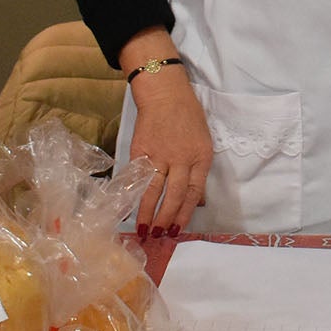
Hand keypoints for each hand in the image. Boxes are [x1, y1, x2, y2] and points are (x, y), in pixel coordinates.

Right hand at [120, 31, 211, 235]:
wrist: (165, 94)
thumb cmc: (188, 117)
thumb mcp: (204, 142)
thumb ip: (198, 170)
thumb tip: (195, 200)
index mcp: (201, 157)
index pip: (194, 192)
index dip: (185, 213)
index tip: (178, 229)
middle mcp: (181, 158)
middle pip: (174, 195)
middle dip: (166, 219)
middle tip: (159, 236)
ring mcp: (160, 155)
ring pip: (153, 190)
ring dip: (147, 212)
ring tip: (143, 230)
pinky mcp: (141, 150)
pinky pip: (137, 177)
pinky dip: (131, 194)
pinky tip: (127, 208)